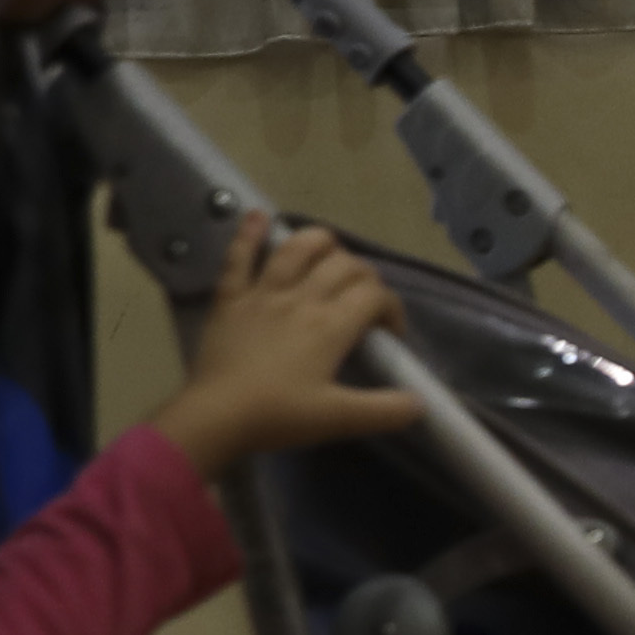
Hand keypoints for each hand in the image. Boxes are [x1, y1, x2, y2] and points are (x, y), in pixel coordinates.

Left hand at [149, 215, 419, 478]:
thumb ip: (385, 411)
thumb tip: (419, 403)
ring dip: (320, 243)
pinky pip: (239, 257)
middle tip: (364, 300)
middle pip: (344, 266)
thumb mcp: (339, 419)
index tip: (389, 334)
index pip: (374, 295)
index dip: (391, 308)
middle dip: (365, 276)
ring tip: (330, 252)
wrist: (215, 416)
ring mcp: (263, 293)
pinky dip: (249, 233)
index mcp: (331, 325)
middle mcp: (302, 297)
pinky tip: (259, 215)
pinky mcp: (230, 298)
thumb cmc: (278, 416)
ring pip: (298, 248)